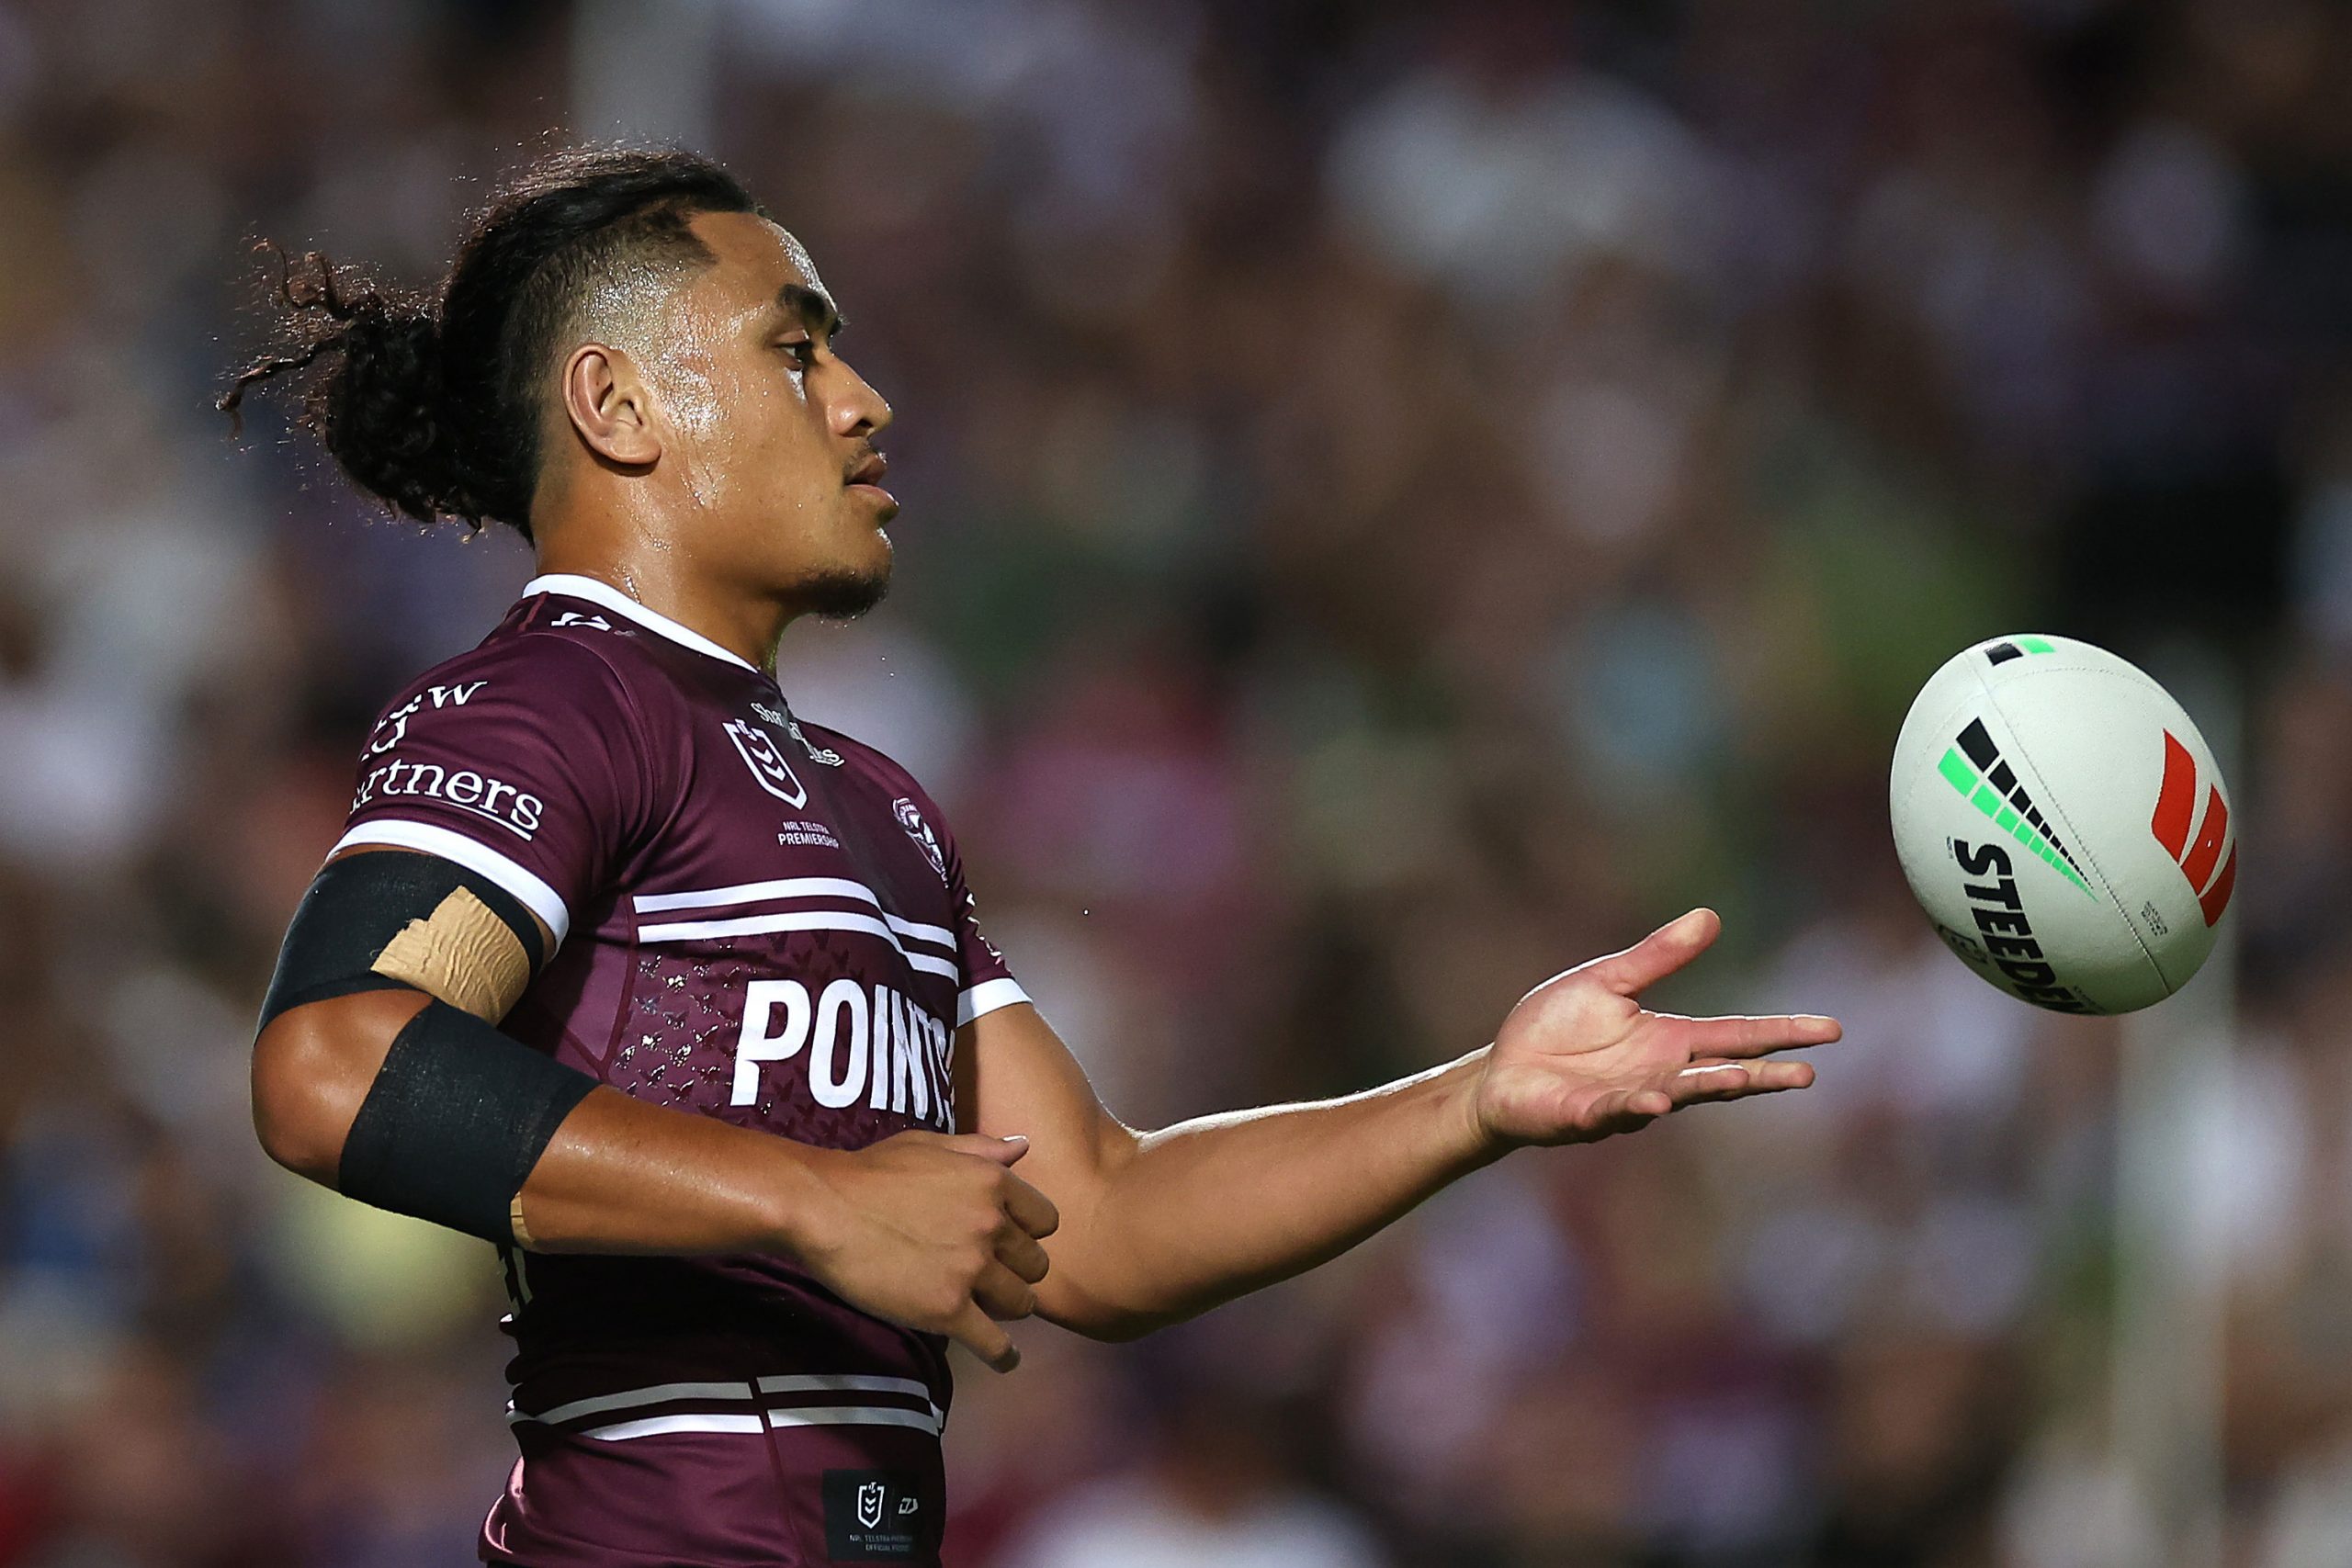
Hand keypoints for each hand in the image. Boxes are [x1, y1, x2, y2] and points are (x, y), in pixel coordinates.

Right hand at [798, 1132, 1059, 1372]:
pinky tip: (1003, 1359)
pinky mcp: (947, 1309)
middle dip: (1017, 1272)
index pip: (1046, 1221)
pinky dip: (1003, 1355)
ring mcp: (971, 1269)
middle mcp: (991, 1225)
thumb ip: (981, 1149)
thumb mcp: (929, 1145)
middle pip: (1036, 1265)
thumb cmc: (870, 1172)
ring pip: (1021, 1303)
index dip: (1028, 1234)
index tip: (1008, 1244)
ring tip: (987, 1309)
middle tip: (990, 1277)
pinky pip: (994, 1343)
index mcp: (992, 1183)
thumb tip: (1024, 1146)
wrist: (824, 1207)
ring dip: (1006, 1308)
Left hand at [1472, 908, 1838, 1149]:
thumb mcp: (1607, 982)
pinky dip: (1635, 1107)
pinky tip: (1656, 1100)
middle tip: (1806, 1074)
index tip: (1831, 1029)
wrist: (1501, 1071)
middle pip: (1721, 1074)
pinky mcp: (1585, 1115)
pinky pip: (1615, 1112)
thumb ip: (1657, 958)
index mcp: (1669, 1039)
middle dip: (1762, 1075)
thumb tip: (1710, 916)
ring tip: (1743, 1080)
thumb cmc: (1555, 1028)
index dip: (1782, 1032)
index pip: (1737, 1034)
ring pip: (1677, 1095)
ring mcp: (1627, 1100)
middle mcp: (1660, 1074)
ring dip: (1707, 1088)